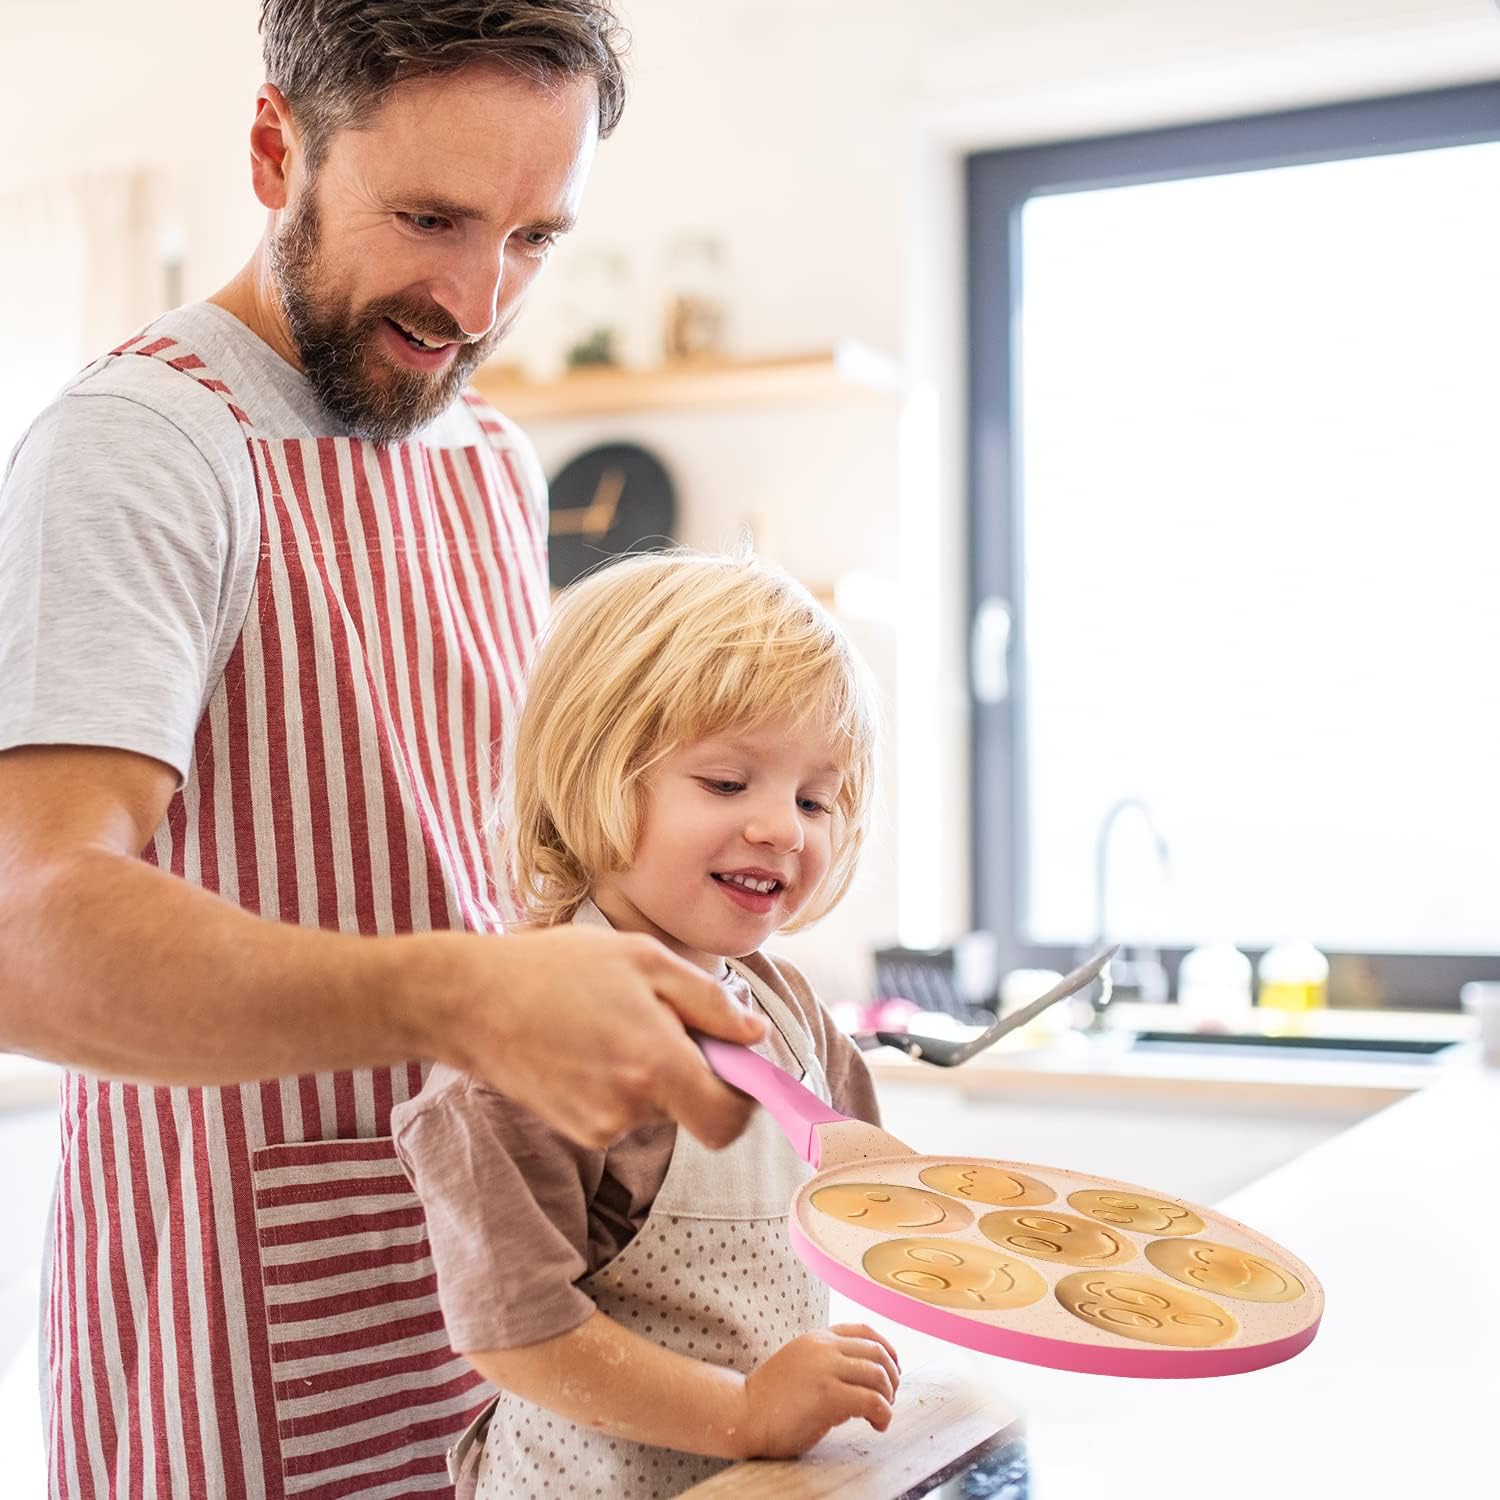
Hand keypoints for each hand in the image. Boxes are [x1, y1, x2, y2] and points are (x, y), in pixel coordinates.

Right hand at [415, 924, 766, 1149]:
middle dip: (692, 1068)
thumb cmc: (557, 968)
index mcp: (656, 1065)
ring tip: (611, 1020)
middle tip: (661, 1016)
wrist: (470, 1001)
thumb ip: (709, 1001)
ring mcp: (600, 1126)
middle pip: (694, 1106)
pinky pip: (624, 1110)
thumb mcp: (644, 959)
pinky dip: (621, 1081)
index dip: (744, 1095)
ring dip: (652, 1070)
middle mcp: (631, 1109)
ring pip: (658, 1106)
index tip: (736, 1061)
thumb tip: (753, 1035)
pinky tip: (587, 1041)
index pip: (729, 1119)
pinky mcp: (576, 1131)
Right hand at [738, 1324, 900, 1458]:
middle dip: (892, 1376)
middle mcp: (823, 1348)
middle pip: (877, 1352)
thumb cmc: (770, 1398)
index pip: (865, 1331)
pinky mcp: (827, 1396)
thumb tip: (863, 1378)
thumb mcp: (800, 1363)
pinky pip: (872, 1401)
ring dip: (888, 1397)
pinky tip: (877, 1424)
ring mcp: (825, 1370)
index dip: (887, 1349)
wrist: (743, 1414)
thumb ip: (827, 1362)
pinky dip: (883, 1414)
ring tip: (881, 1414)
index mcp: (817, 1337)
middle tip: (889, 1398)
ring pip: (878, 1375)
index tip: (893, 1369)